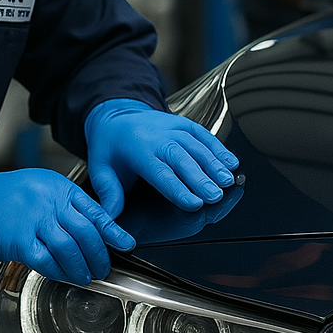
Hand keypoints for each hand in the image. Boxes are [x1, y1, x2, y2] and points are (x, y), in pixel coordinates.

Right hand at [0, 168, 134, 285]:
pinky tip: (63, 276)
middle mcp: (48, 201)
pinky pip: (46, 261)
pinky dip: (58, 272)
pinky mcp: (18, 239)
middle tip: (103, 267)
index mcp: (58, 187)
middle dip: (99, 254)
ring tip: (85, 276)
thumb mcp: (38, 190)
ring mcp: (33, 219)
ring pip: (70, 248)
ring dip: (81, 267)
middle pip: (87, 232)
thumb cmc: (2, 198)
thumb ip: (63, 206)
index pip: (94, 210)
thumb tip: (91, 229)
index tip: (126, 244)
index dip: (113, 231)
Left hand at [84, 99, 239, 218]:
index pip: (160, 172)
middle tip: (216, 196)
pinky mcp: (185, 124)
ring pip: (197, 146)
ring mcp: (173, 128)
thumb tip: (110, 218)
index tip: (193, 204)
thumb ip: (108, 193)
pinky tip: (232, 162)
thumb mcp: (100, 168)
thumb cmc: (110, 146)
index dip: (178, 189)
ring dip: (215, 164)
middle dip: (201, 178)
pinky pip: (204, 135)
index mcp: (137, 149)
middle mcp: (158, 136)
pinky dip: (219, 148)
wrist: (116, 114)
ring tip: (229, 182)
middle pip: (183, 159)